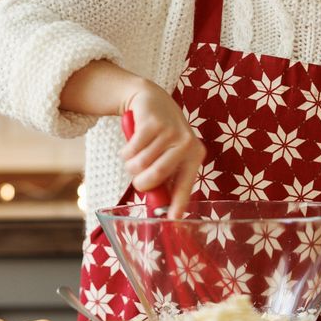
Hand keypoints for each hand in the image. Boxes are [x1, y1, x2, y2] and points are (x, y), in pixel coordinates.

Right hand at [119, 80, 205, 218]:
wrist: (151, 100)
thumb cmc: (161, 136)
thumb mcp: (170, 155)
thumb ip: (166, 179)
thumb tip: (162, 210)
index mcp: (194, 156)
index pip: (186, 186)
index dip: (178, 205)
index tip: (173, 220)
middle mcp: (187, 144)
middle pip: (156, 176)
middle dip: (141, 183)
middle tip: (139, 179)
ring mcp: (170, 131)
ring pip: (140, 164)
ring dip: (131, 165)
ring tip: (136, 156)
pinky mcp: (152, 123)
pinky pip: (131, 151)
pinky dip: (125, 152)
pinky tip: (132, 145)